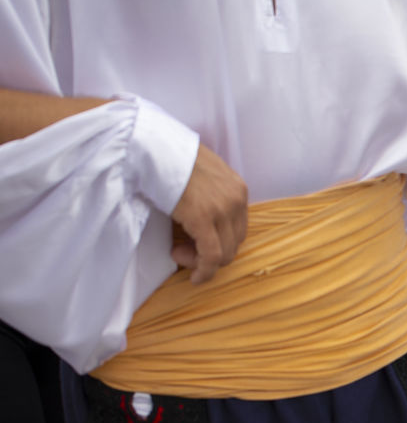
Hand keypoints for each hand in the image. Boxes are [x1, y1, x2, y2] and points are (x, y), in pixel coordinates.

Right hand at [170, 144, 248, 283]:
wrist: (150, 145)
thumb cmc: (169, 158)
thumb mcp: (201, 175)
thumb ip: (210, 195)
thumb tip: (203, 219)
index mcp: (238, 189)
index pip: (239, 228)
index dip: (221, 242)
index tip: (198, 244)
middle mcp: (236, 199)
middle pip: (235, 242)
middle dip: (212, 254)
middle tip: (184, 250)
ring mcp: (222, 209)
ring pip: (225, 253)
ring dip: (203, 261)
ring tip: (179, 253)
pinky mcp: (203, 218)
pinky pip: (212, 256)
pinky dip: (204, 271)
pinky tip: (195, 277)